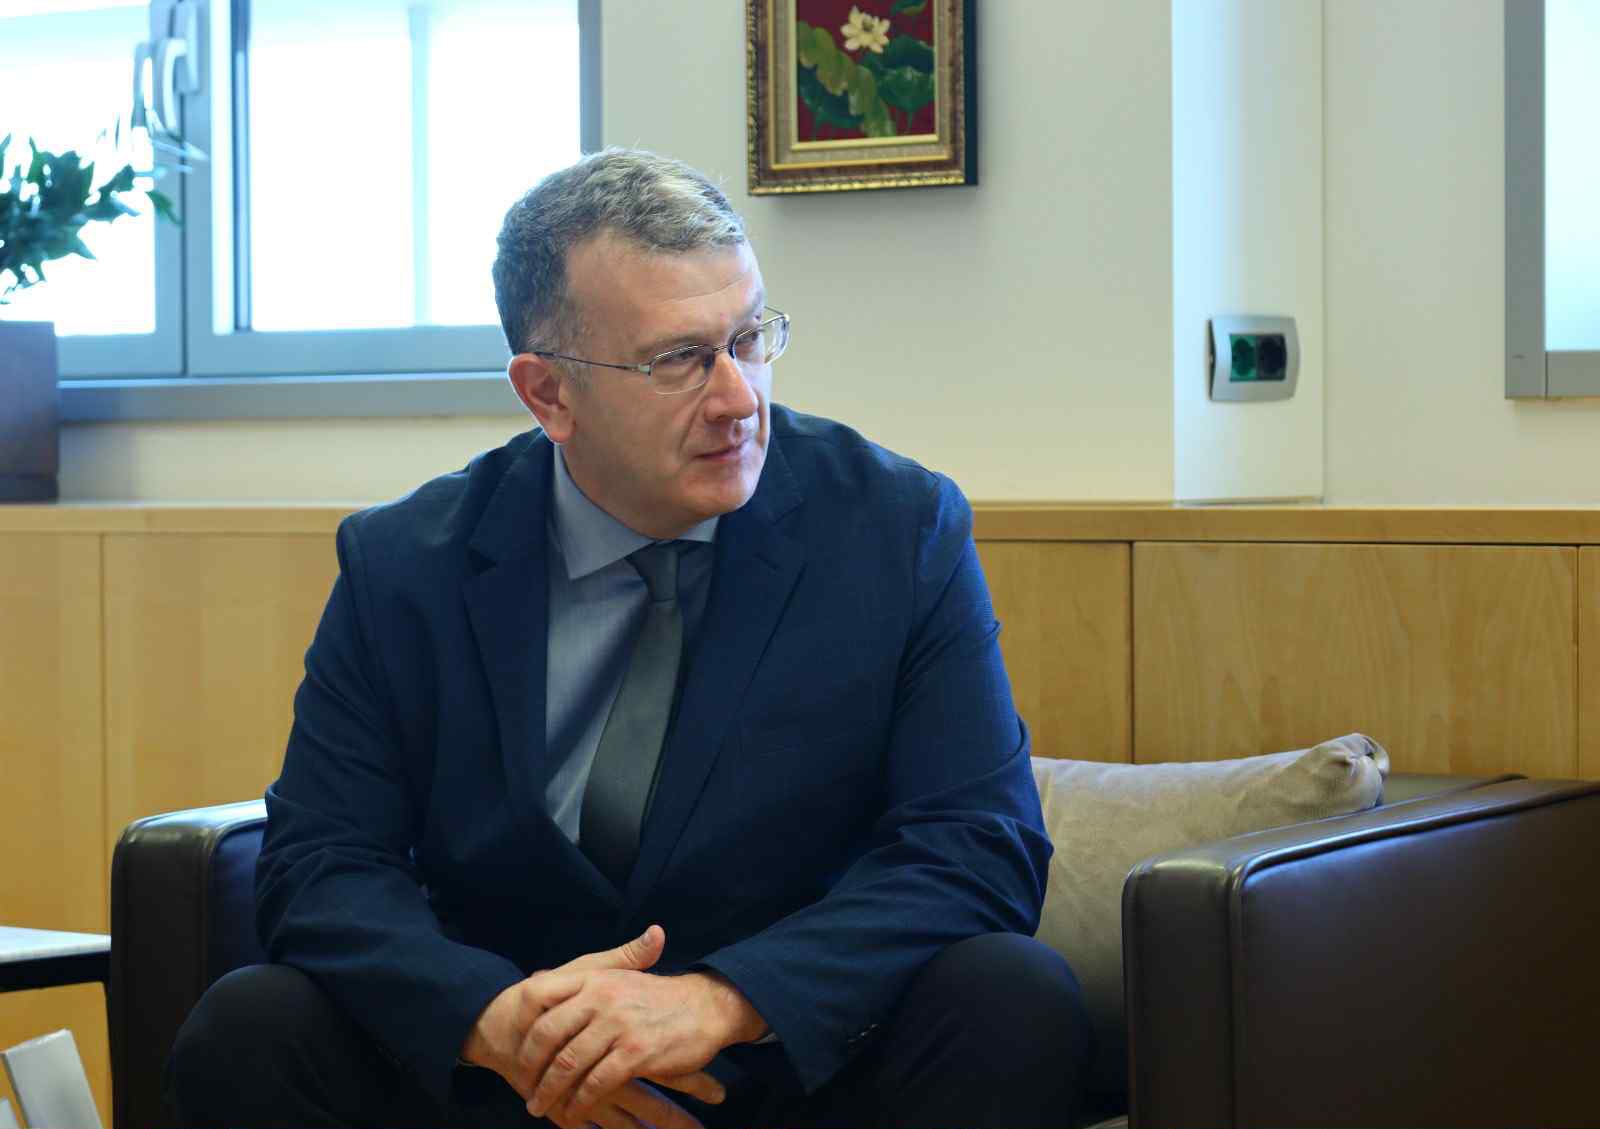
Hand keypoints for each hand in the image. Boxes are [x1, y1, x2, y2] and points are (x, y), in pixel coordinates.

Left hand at [513, 925, 766, 1124]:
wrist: (705, 1005)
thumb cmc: (657, 995)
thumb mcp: (617, 975)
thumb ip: (578, 978)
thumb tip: (536, 977)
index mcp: (593, 977)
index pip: (540, 997)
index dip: (521, 1027)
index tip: (513, 1050)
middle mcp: (601, 997)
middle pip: (548, 1035)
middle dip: (529, 1067)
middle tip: (523, 1087)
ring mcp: (618, 1024)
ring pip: (568, 1063)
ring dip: (549, 1091)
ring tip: (539, 1107)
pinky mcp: (636, 1053)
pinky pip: (595, 1083)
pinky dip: (579, 1103)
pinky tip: (572, 1113)